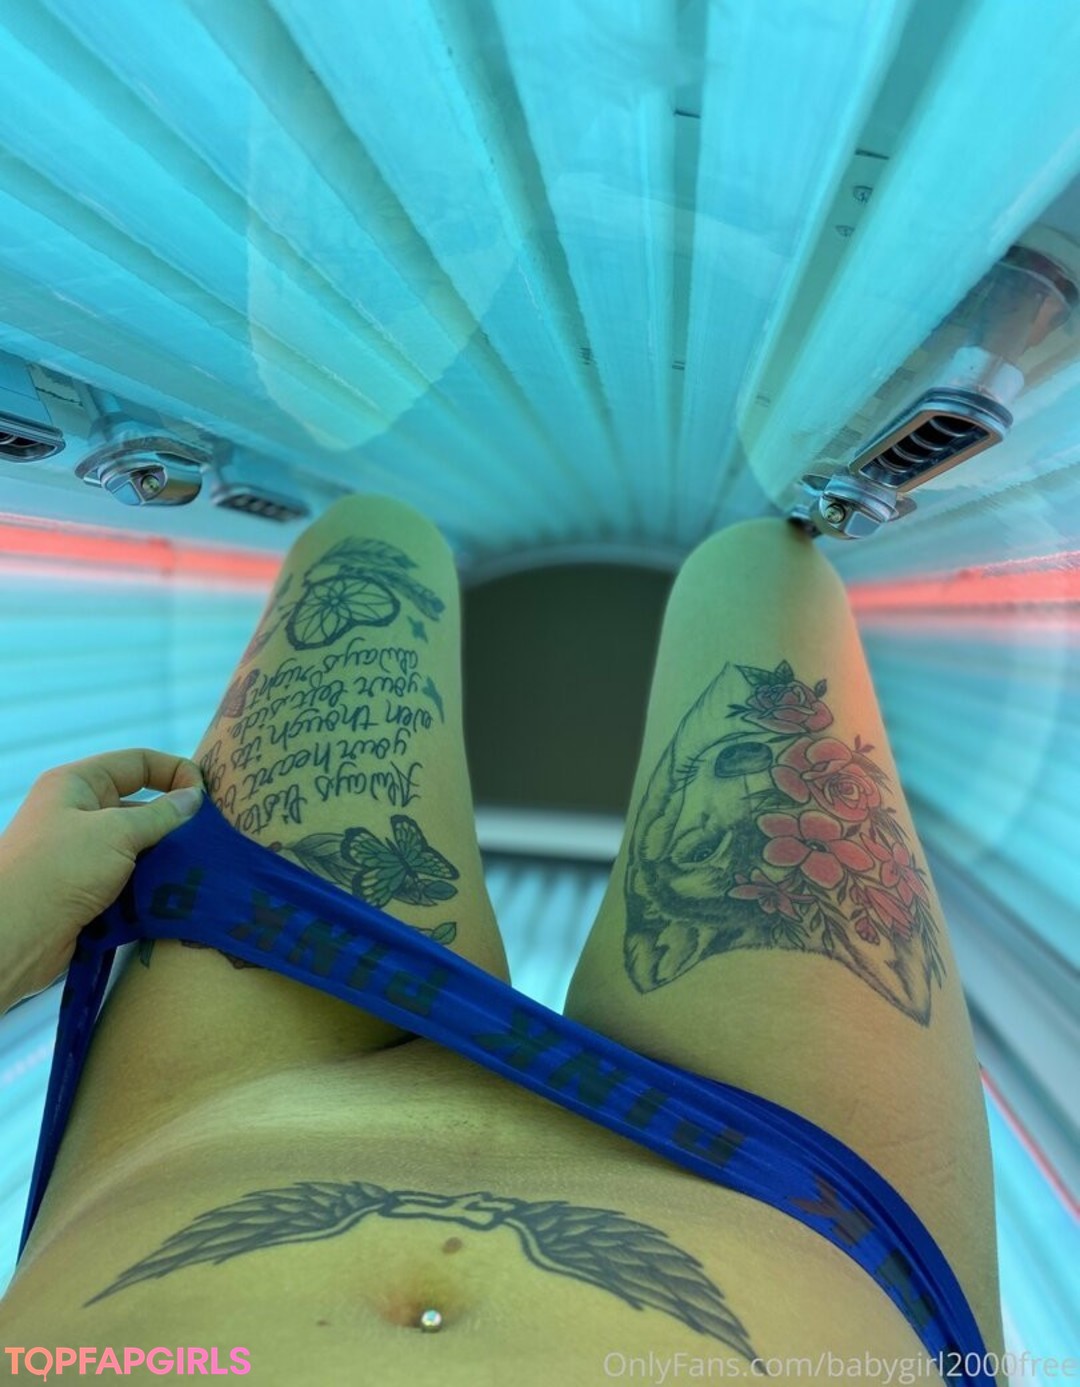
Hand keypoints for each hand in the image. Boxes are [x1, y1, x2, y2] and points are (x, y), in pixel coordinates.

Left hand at [0, 749, 203, 1008]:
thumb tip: (194, 798)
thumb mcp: (116, 833)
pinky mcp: (87, 888)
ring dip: (166, 855)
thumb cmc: (59, 871)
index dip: (175, 772)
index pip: (137, 763)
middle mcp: (78, 812)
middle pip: (140, 804)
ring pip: (138, 844)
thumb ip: (161, 814)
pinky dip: (152, 882)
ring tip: (202, 866)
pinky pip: (129, 876)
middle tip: (212, 838)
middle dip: (175, 820)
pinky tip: (179, 891)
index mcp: (77, 784)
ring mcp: (82, 852)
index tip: (208, 797)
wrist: (13, 937)